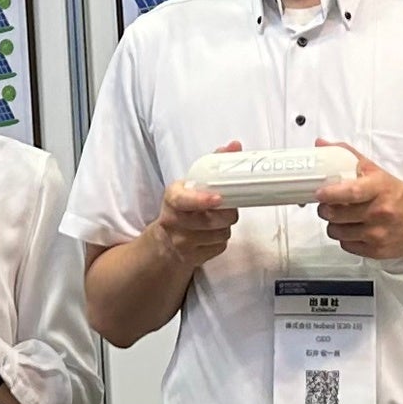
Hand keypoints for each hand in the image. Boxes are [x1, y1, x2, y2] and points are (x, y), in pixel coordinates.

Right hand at [151, 149, 244, 271]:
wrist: (167, 239)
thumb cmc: (185, 205)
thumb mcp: (192, 183)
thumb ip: (213, 163)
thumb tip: (235, 145)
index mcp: (172, 198)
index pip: (182, 200)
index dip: (201, 200)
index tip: (218, 199)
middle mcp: (172, 222)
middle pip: (211, 221)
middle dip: (226, 214)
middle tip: (227, 206)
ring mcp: (181, 243)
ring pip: (219, 235)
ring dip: (225, 226)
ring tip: (218, 219)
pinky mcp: (192, 258)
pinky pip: (219, 248)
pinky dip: (221, 240)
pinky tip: (213, 234)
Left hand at [313, 146, 402, 265]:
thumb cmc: (401, 198)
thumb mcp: (380, 174)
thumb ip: (350, 157)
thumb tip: (321, 144)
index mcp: (381, 189)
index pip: (351, 192)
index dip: (330, 193)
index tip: (319, 192)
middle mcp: (380, 212)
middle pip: (337, 214)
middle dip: (325, 209)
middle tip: (326, 204)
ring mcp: (377, 234)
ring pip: (337, 231)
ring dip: (333, 224)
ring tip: (340, 217)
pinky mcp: (375, 251)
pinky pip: (346, 245)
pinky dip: (344, 238)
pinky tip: (353, 229)